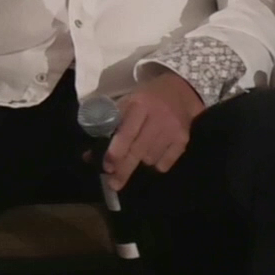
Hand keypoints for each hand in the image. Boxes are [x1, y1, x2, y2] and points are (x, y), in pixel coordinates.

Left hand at [104, 71, 205, 189]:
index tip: (106, 167)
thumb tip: (90, 156)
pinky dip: (157, 164)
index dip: (115, 153)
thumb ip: (109, 126)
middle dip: (123, 169)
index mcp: (139, 105)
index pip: (126, 133)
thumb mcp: (126, 104)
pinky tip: (153, 155)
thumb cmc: (146, 98)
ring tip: (138, 155)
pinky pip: (165, 163)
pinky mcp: (184, 139)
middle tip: (114, 183)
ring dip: (140, 161)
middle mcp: (158, 117)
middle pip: (138, 150)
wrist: (181, 91)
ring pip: (150, 158)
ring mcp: (173, 129)